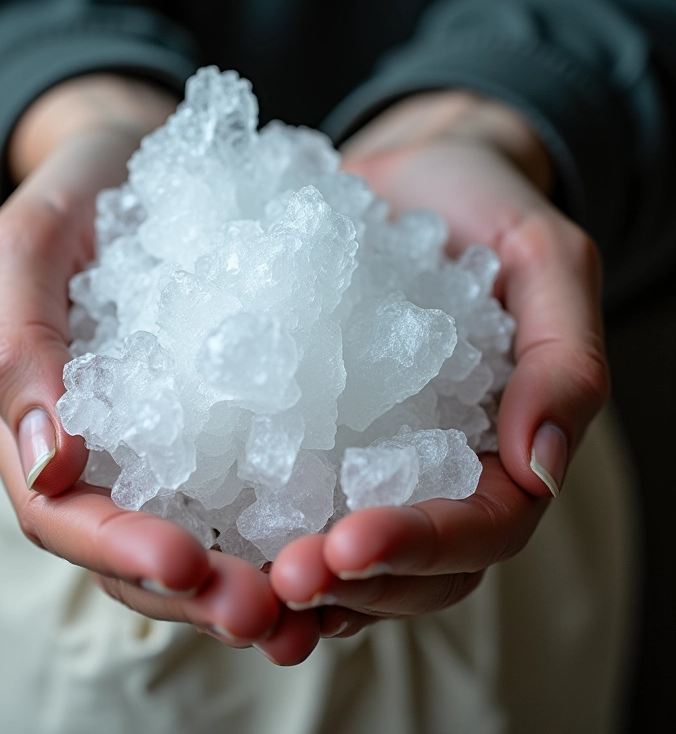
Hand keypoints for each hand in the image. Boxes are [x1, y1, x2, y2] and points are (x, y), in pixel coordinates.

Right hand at [0, 75, 319, 663]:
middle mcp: (100, 450)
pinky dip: (279, 522)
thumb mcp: (32, 242)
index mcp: (33, 421)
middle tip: (265, 614)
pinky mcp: (221, 419)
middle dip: (193, 591)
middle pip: (131, 547)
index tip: (185, 564)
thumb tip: (49, 461)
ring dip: (244, 578)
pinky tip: (333, 536)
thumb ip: (20, 341)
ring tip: (308, 602)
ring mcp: (163, 440)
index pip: (62, 511)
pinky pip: (244, 482)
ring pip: (191, 535)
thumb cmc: (83, 191)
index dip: (117, 545)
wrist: (144, 161)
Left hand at [270, 91, 609, 635]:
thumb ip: (563, 357)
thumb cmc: (482, 208)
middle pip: (411, 567)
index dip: (423, 546)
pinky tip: (200, 526)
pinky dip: (252, 525)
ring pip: (347, 556)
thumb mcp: (542, 259)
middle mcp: (433, 470)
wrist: (405, 178)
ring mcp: (367, 458)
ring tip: (237, 584)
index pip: (483, 526)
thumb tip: (542, 469)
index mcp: (502, 447)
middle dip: (351, 584)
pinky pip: (283, 492)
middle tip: (281, 576)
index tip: (350, 541)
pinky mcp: (308, 429)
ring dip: (297, 582)